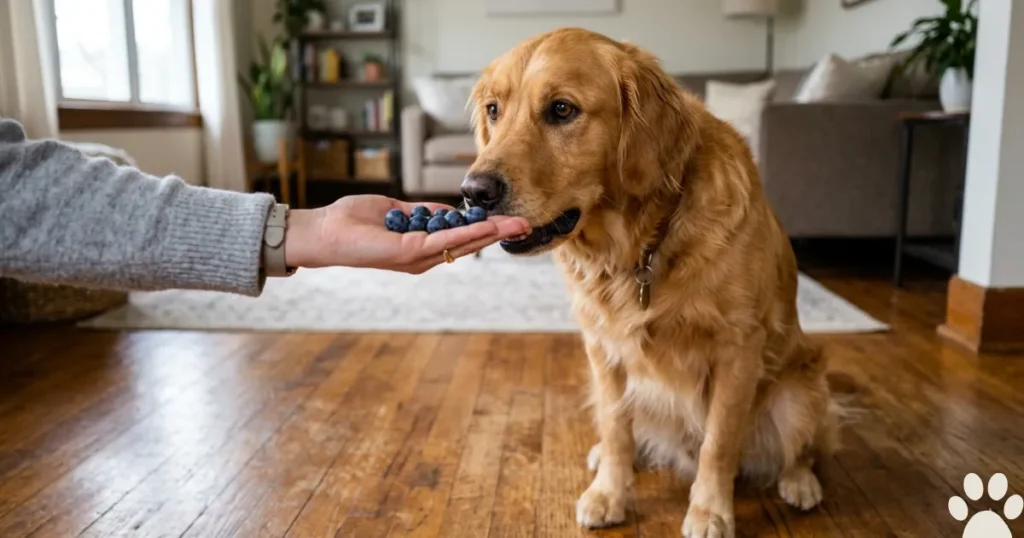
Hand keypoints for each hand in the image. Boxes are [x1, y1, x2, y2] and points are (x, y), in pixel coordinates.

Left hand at [284, 195, 530, 273]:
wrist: (324, 232)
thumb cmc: (351, 221)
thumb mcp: (394, 212)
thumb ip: (420, 213)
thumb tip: (446, 210)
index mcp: (421, 246)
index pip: (460, 237)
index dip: (485, 228)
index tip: (508, 221)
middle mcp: (423, 257)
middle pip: (469, 244)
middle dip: (497, 233)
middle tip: (525, 224)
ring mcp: (418, 257)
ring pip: (463, 244)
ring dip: (491, 233)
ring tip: (515, 225)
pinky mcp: (410, 253)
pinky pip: (445, 240)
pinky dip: (467, 232)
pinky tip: (487, 227)